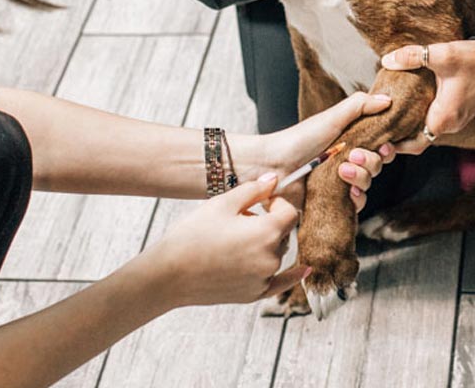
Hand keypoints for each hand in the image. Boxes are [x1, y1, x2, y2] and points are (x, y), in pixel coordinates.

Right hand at [139, 175, 306, 306]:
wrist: (169, 275)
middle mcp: (271, 259)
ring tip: (234, 239)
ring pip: (276, 254)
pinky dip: (292, 276)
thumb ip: (253, 190)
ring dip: (266, 243)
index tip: (260, 201)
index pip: (289, 211)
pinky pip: (279, 283)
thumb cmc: (192, 235)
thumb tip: (274, 179)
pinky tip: (304, 270)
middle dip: (269, 222)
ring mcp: (263, 279)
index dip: (276, 202)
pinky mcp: (253, 294)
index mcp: (267, 233)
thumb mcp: (222, 204)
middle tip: (240, 219)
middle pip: (283, 233)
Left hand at [255, 90, 394, 213]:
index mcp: (349, 141)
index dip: (386, 147)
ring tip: (342, 170)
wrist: (273, 167)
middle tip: (353, 155)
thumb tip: (388, 100)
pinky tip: (348, 192)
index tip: (384, 145)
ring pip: (368, 184)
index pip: (379, 146)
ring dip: (361, 177)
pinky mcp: (334, 202)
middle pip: (376, 165)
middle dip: (371, 161)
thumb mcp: (330, 118)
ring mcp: (341, 183)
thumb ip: (359, 105)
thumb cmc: (298, 140)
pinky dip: (356, 198)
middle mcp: (347, 162)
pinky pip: (357, 205)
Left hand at [379, 40, 474, 153]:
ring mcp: (456, 120)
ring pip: (427, 130)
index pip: (415, 143)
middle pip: (418, 139)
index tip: (378, 138)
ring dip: (409, 126)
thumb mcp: (442, 54)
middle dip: (398, 135)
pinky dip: (420, 118)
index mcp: (445, 117)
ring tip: (387, 115)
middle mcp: (451, 124)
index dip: (396, 144)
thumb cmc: (474, 60)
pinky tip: (407, 106)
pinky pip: (435, 122)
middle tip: (377, 126)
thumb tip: (387, 61)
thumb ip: (413, 57)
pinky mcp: (458, 113)